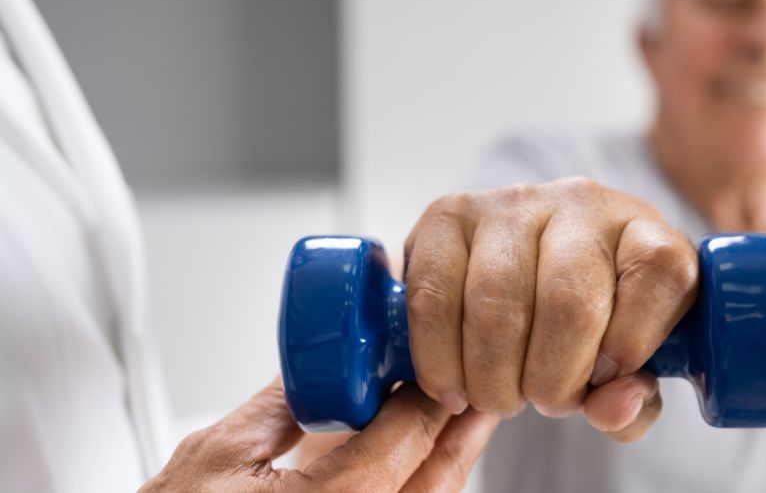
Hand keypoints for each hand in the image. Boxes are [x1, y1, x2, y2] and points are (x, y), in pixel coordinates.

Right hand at [140, 380, 497, 492]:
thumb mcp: (217, 454)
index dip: (429, 390)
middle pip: (438, 476)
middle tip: (475, 384)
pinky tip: (419, 461)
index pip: (408, 437)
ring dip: (446, 458)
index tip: (438, 358)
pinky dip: (420, 486)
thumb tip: (320, 363)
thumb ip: (282, 404)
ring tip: (457, 418)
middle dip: (460, 424)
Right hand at [404, 177, 698, 440]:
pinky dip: (440, 360)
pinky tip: (454, 385)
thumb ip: (633, 403)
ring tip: (500, 397)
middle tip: (543, 402)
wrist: (525, 278)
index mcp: (645, 233)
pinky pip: (433, 296)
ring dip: (494, 379)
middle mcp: (582, 203)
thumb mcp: (628, 371)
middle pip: (569, 302)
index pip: (661, 269)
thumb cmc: (590, 331)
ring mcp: (511, 203)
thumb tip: (613, 405)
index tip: (609, 378)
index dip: (635, 339)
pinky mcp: (448, 214)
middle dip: (552, 380)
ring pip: (496, 305)